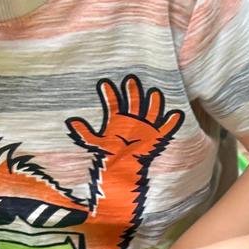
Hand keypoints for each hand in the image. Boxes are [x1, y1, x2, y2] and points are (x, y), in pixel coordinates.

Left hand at [66, 76, 183, 158]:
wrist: (124, 169)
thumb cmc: (111, 154)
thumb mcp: (95, 142)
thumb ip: (85, 133)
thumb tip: (72, 122)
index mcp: (118, 119)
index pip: (113, 103)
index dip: (109, 93)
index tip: (104, 83)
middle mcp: (132, 120)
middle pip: (134, 102)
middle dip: (132, 91)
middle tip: (130, 79)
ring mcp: (145, 127)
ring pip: (151, 111)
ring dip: (153, 103)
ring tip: (155, 92)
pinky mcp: (156, 137)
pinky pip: (166, 128)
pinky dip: (171, 122)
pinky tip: (176, 114)